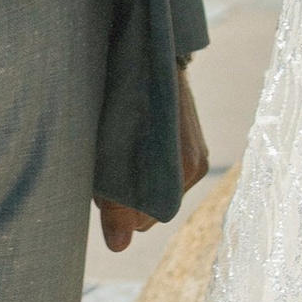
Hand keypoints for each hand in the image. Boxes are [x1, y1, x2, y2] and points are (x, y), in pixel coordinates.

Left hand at [98, 68, 211, 251]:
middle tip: (108, 164)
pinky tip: (137, 146)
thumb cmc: (121, 100)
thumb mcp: (108, 154)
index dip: (118, 208)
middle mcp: (195, 167)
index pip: (144, 221)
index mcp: (181, 170)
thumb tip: (119, 248)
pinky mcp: (197, 149)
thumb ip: (115, 205)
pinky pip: (170, 178)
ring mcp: (199, 157)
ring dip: (140, 183)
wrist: (147, 53)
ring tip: (121, 150)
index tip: (102, 180)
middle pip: (154, 211)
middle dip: (129, 197)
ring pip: (160, 194)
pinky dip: (151, 171)